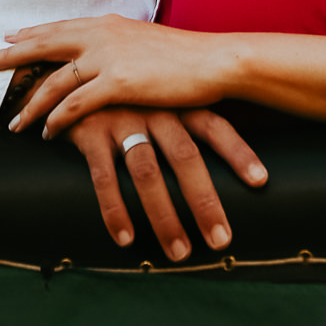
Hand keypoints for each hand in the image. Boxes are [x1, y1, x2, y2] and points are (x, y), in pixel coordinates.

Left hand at [0, 14, 227, 134]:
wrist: (215, 61)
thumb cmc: (187, 57)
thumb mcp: (147, 43)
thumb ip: (123, 47)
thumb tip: (113, 56)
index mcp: (109, 24)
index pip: (60, 28)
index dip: (32, 34)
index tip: (8, 37)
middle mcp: (102, 35)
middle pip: (44, 45)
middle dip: (11, 55)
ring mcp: (108, 58)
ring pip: (54, 80)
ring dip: (30, 102)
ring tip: (13, 120)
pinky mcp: (117, 83)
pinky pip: (75, 105)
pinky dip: (56, 120)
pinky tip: (46, 132)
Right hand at [64, 106, 267, 262]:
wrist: (64, 72)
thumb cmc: (122, 97)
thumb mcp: (154, 99)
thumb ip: (183, 123)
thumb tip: (221, 165)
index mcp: (173, 100)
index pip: (213, 125)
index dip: (237, 151)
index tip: (260, 181)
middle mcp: (151, 107)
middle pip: (185, 156)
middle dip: (204, 201)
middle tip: (220, 240)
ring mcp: (119, 118)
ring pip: (147, 172)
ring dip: (164, 216)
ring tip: (179, 253)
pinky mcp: (88, 131)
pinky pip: (103, 176)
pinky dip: (116, 210)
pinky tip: (127, 239)